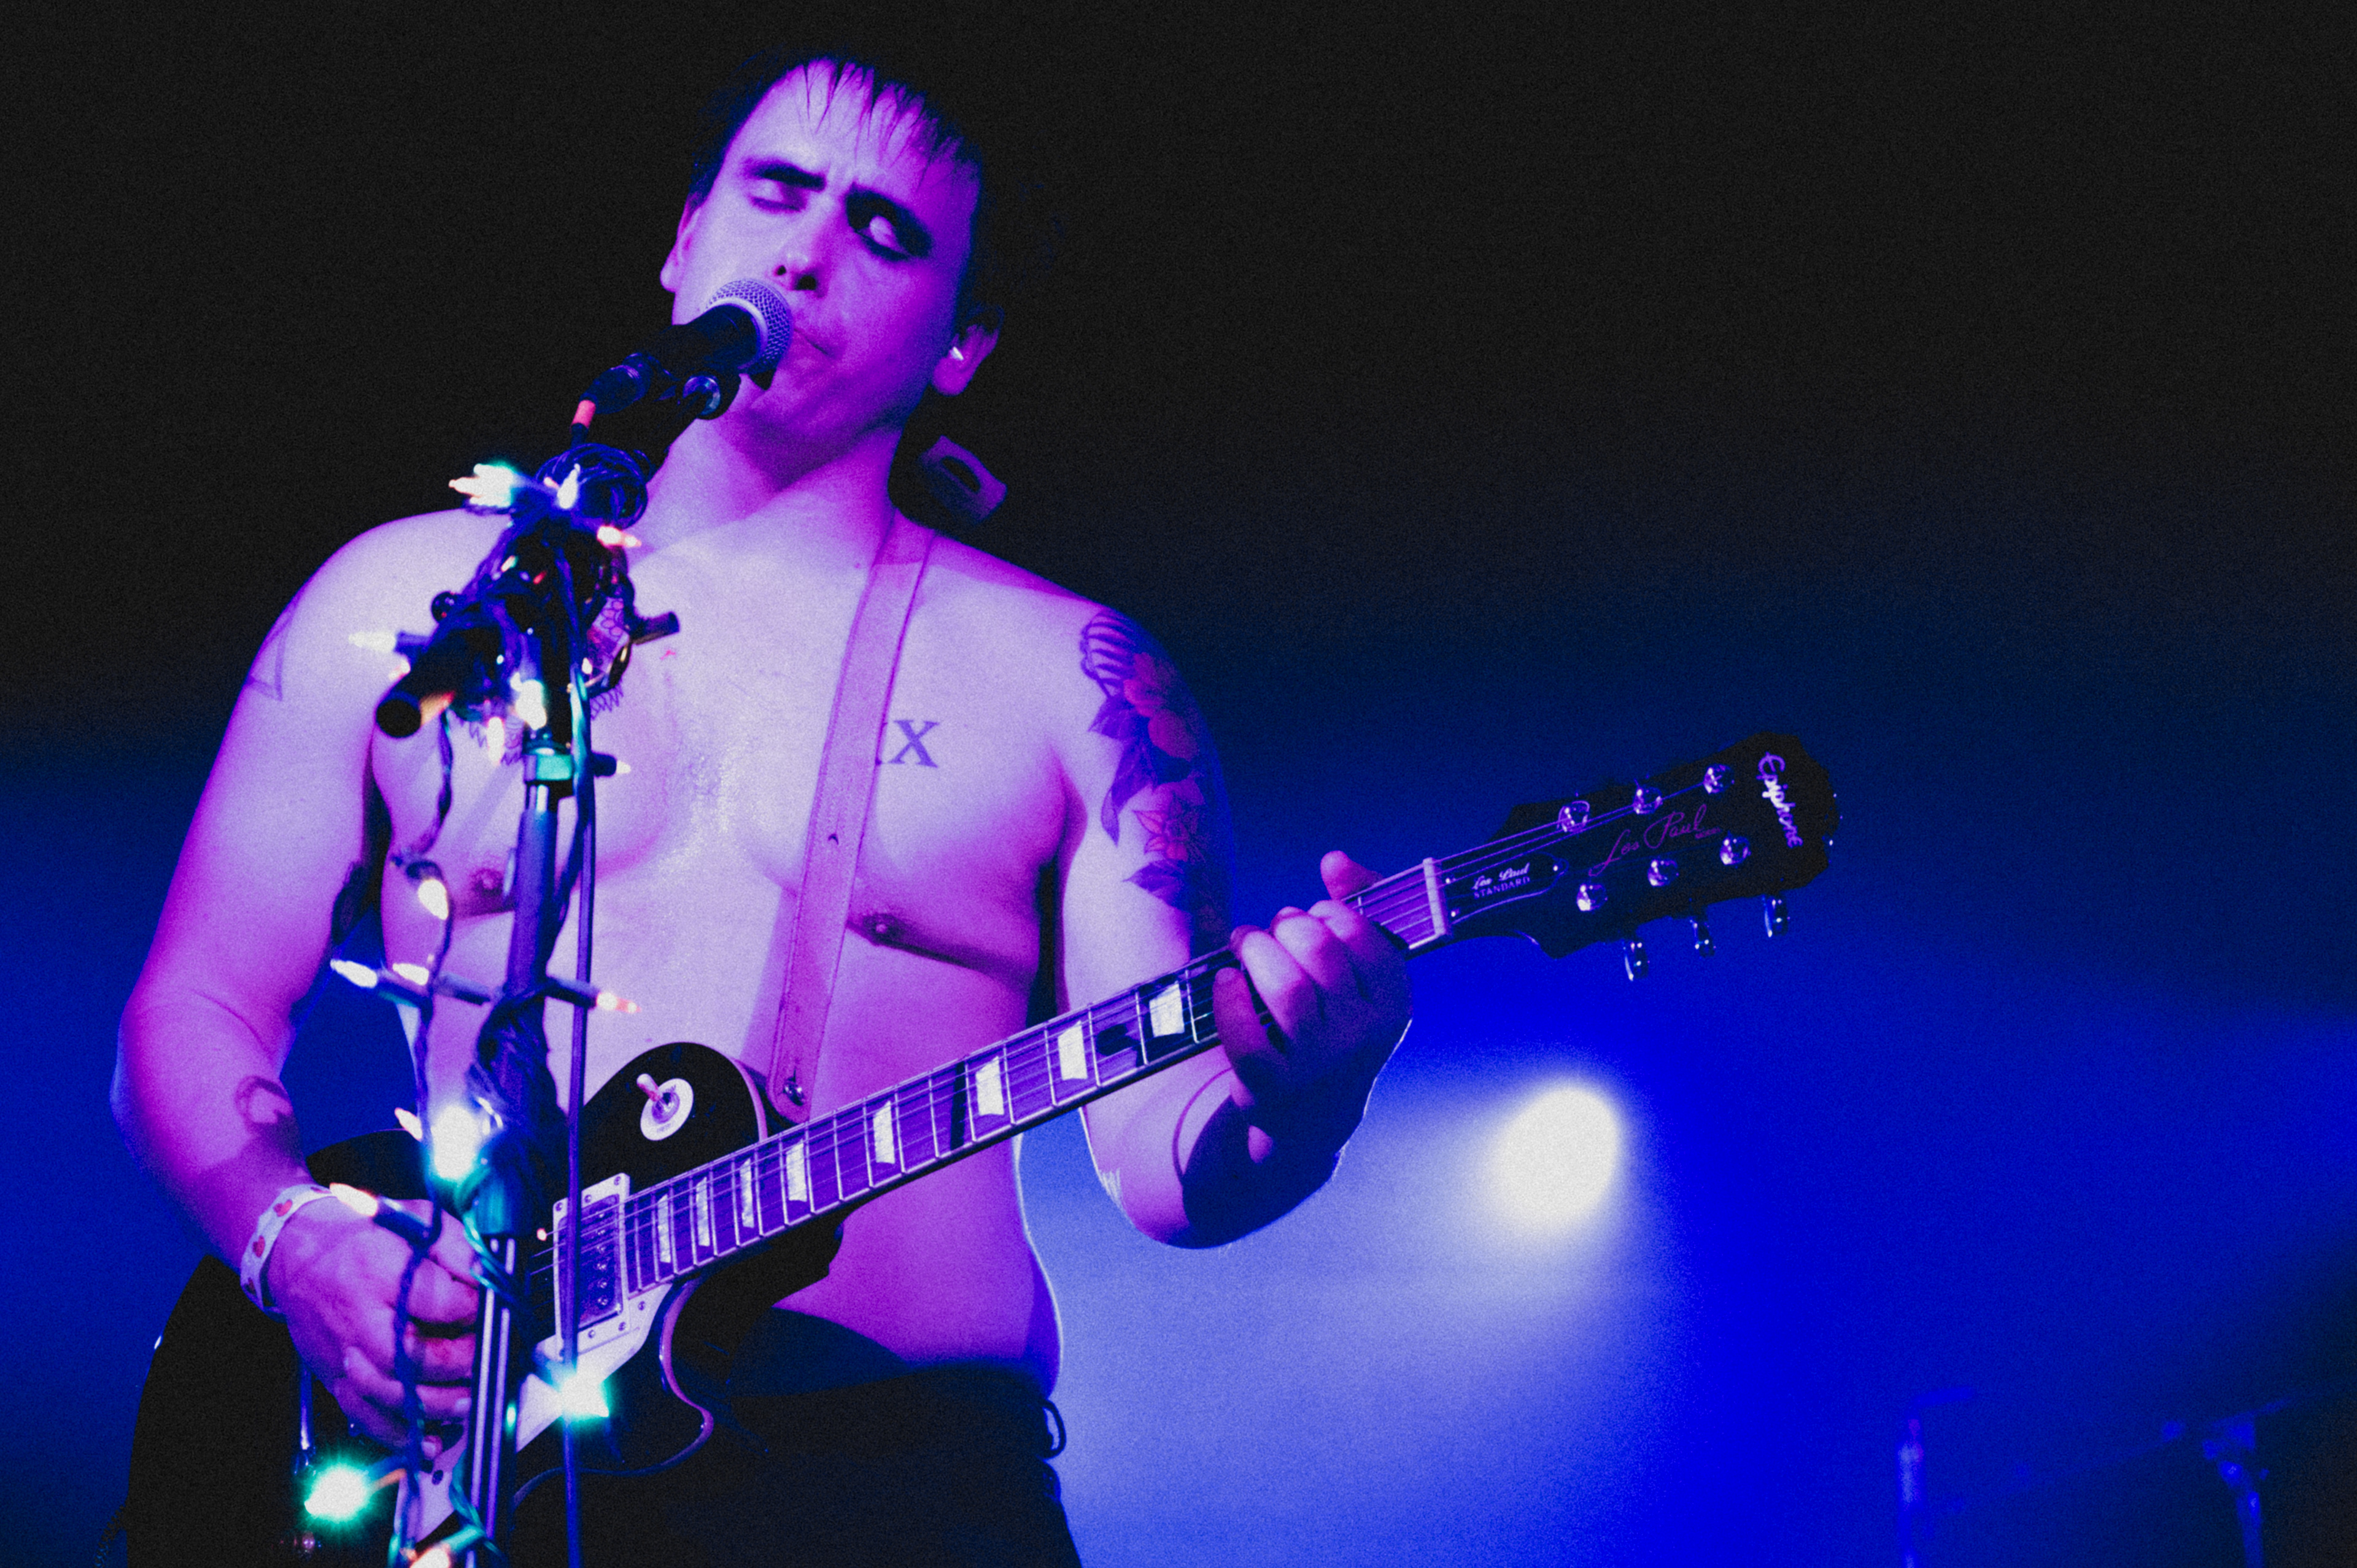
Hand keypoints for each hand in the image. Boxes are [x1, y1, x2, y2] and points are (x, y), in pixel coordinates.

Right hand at [267, 1195, 479, 1448]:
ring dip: (436, 1404)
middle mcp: (359, 1318)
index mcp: (380, 1272)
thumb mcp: (415, 1221)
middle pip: (410, 1356)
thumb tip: (491, 1278)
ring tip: (469, 1401)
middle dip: (458, 1364)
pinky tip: (431, 1442)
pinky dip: (399, 1435)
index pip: (437, 1301)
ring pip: (390, 1394)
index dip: (473, 1310)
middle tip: (487, 1358)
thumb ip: (457, 1249)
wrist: (295, 1255)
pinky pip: (365, 1416)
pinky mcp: (334, 1377)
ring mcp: (344, 1353)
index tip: (493, 1310)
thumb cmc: (361, 1237)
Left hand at [1214, 851, 1411, 1152]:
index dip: (1329, 913)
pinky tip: (1226, 981)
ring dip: (1255, 948)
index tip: (1314, 918)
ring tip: (1244, 942)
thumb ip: (1360, 910)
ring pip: (1283, 985)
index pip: (1362, 934)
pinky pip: (1242, 1030)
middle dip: (1286, 924)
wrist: (1311, 1117)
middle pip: (1317, 950)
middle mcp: (1361, 1037)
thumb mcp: (1363, 981)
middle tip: (1271, 930)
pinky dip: (1227, 995)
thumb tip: (1335, 860)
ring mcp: (1317, 1064)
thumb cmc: (1335, 1027)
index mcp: (1393, 1007)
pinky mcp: (1270, 1086)